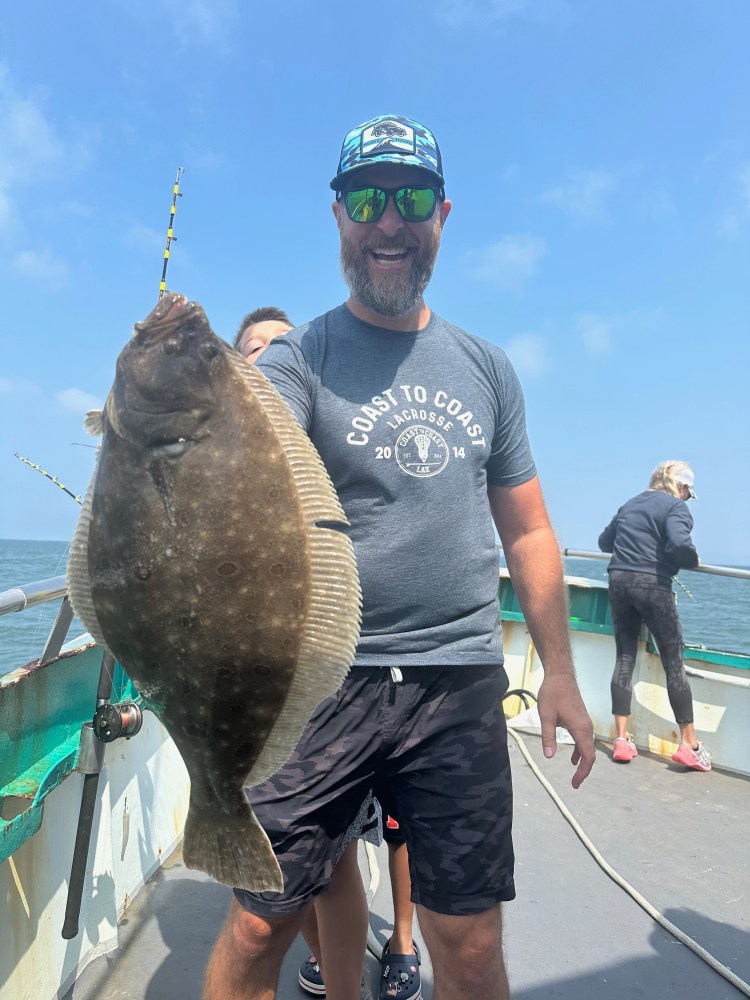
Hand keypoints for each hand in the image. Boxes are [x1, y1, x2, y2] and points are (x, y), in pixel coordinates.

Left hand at [536, 673, 595, 788]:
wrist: (560, 675)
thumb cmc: (553, 693)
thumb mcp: (546, 716)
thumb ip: (548, 737)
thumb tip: (549, 756)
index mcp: (580, 728)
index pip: (588, 757)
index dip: (583, 773)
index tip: (575, 784)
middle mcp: (587, 727)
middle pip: (590, 754)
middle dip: (584, 771)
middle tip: (574, 784)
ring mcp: (585, 723)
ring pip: (588, 747)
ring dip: (583, 761)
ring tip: (575, 774)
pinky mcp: (581, 719)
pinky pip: (584, 739)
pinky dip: (580, 750)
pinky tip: (574, 757)